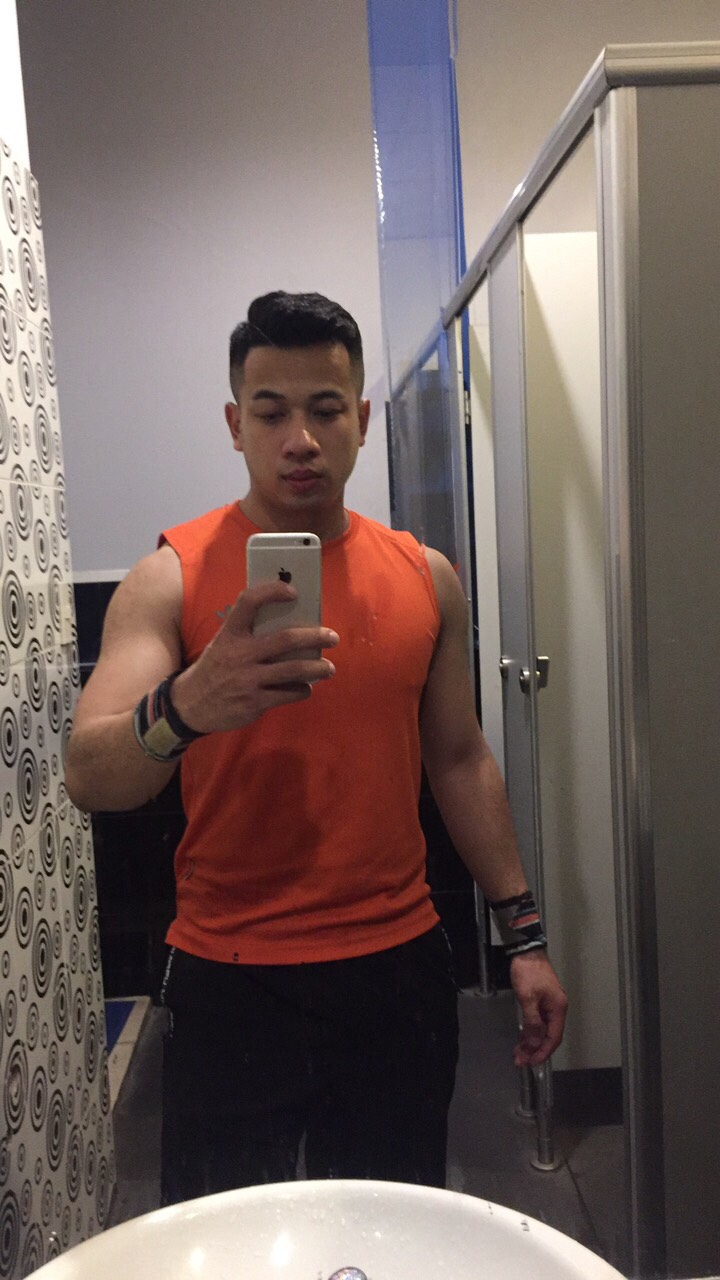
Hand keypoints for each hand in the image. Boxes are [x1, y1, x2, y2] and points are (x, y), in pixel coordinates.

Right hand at [170, 580, 338, 733]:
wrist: (190, 705)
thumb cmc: (216, 668)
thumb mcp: (223, 644)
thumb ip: (249, 634)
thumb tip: (292, 623)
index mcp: (230, 634)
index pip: (249, 602)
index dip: (272, 591)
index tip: (293, 592)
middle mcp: (239, 654)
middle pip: (285, 639)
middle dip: (314, 637)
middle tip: (332, 637)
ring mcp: (247, 679)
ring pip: (294, 670)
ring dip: (317, 668)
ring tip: (329, 668)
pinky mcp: (254, 702)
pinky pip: (288, 694)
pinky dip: (302, 690)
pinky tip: (305, 688)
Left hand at [510, 950, 567, 1067]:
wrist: (525, 952)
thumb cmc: (528, 972)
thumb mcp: (528, 998)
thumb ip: (532, 1022)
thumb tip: (534, 1043)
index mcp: (558, 1008)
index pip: (553, 1037)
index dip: (543, 1052)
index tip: (532, 1062)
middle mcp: (556, 1009)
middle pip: (548, 1036)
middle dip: (535, 1050)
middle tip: (520, 1060)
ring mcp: (549, 1005)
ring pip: (541, 1030)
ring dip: (531, 1042)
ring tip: (518, 1053)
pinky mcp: (541, 1001)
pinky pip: (537, 1022)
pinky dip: (530, 1031)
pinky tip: (522, 1038)